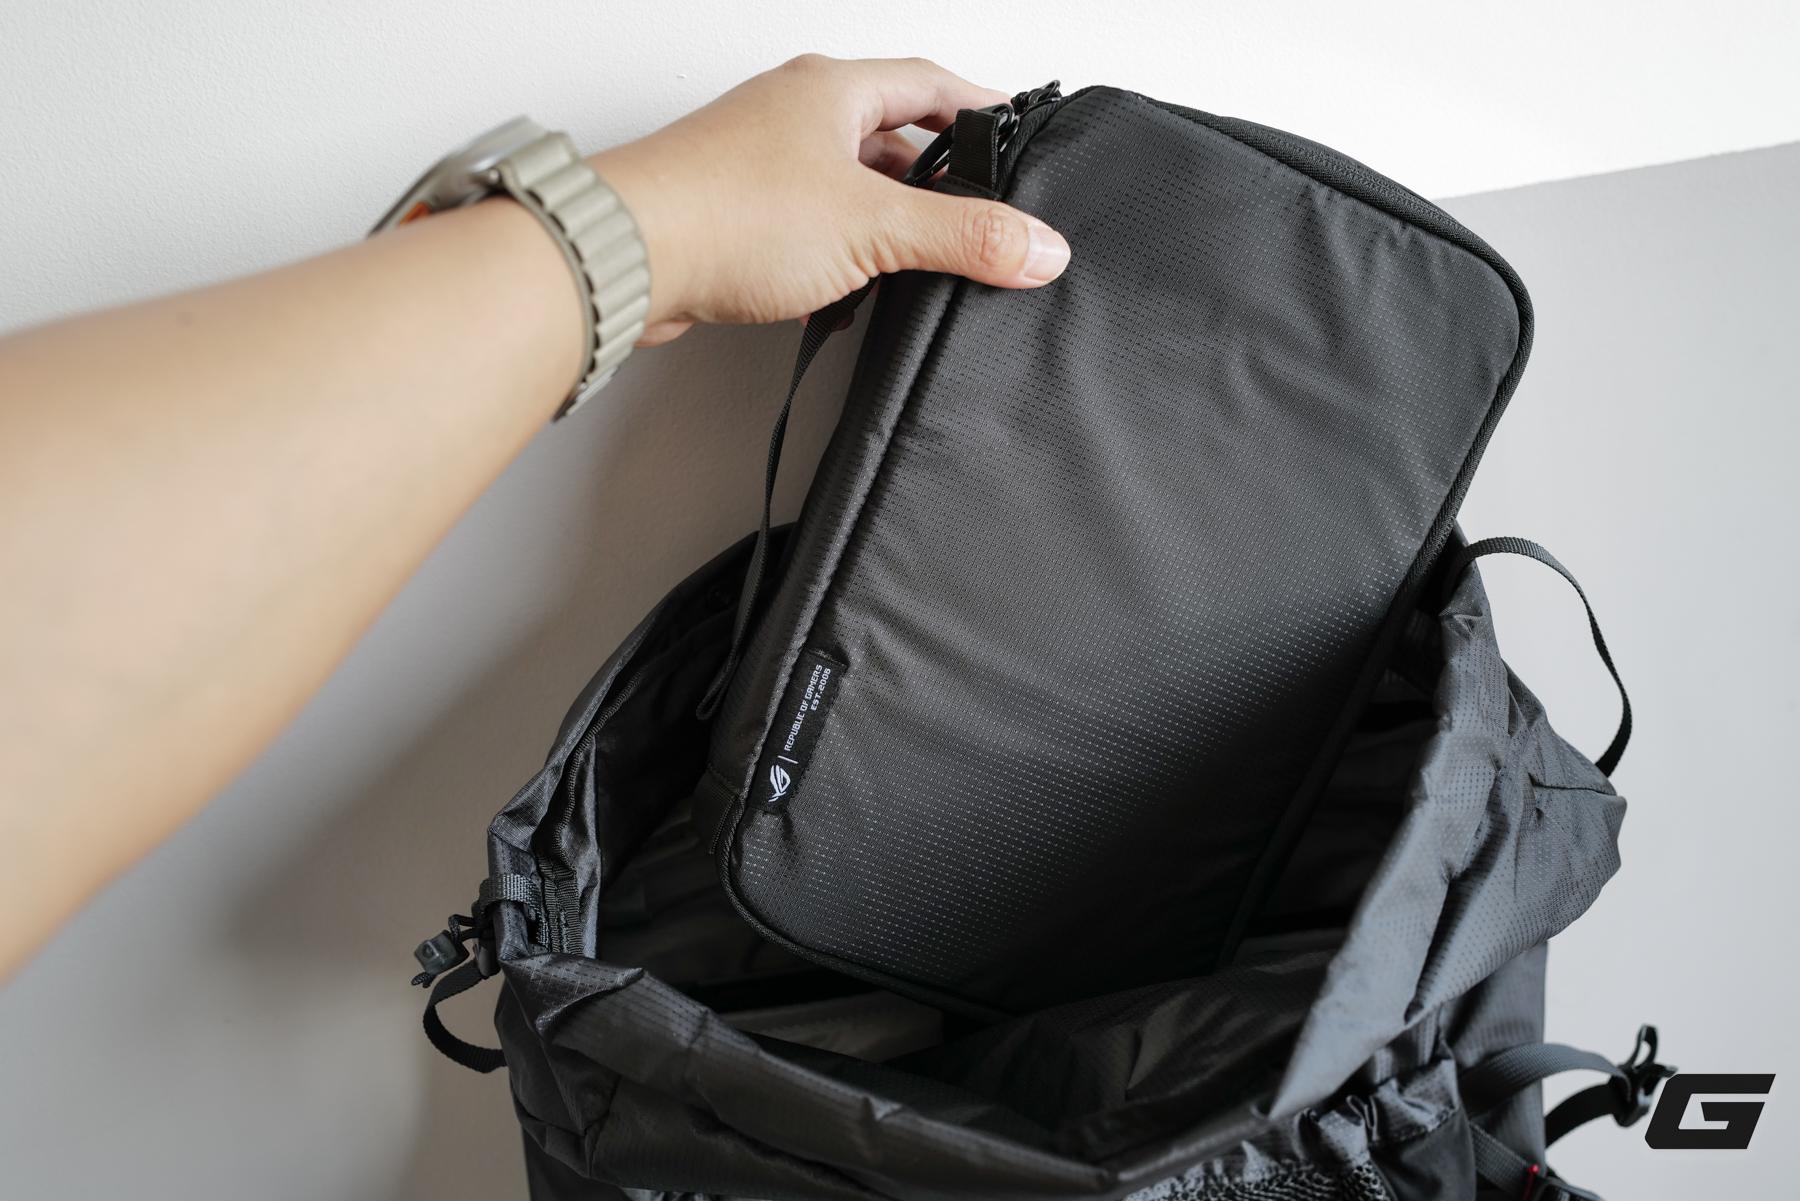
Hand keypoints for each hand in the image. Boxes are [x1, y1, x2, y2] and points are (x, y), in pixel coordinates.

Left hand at [588, 55, 1072, 344]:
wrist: (627, 257)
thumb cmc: (724, 211)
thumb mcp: (875, 225)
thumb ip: (964, 237)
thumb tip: (1038, 246)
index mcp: (830, 89)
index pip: (930, 83)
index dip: (981, 108)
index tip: (1016, 132)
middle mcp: (791, 115)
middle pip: (888, 138)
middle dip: (934, 184)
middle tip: (975, 219)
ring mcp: (757, 164)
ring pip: (844, 189)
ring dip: (881, 229)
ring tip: (913, 267)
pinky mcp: (731, 216)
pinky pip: (804, 232)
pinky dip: (835, 262)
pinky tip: (845, 298)